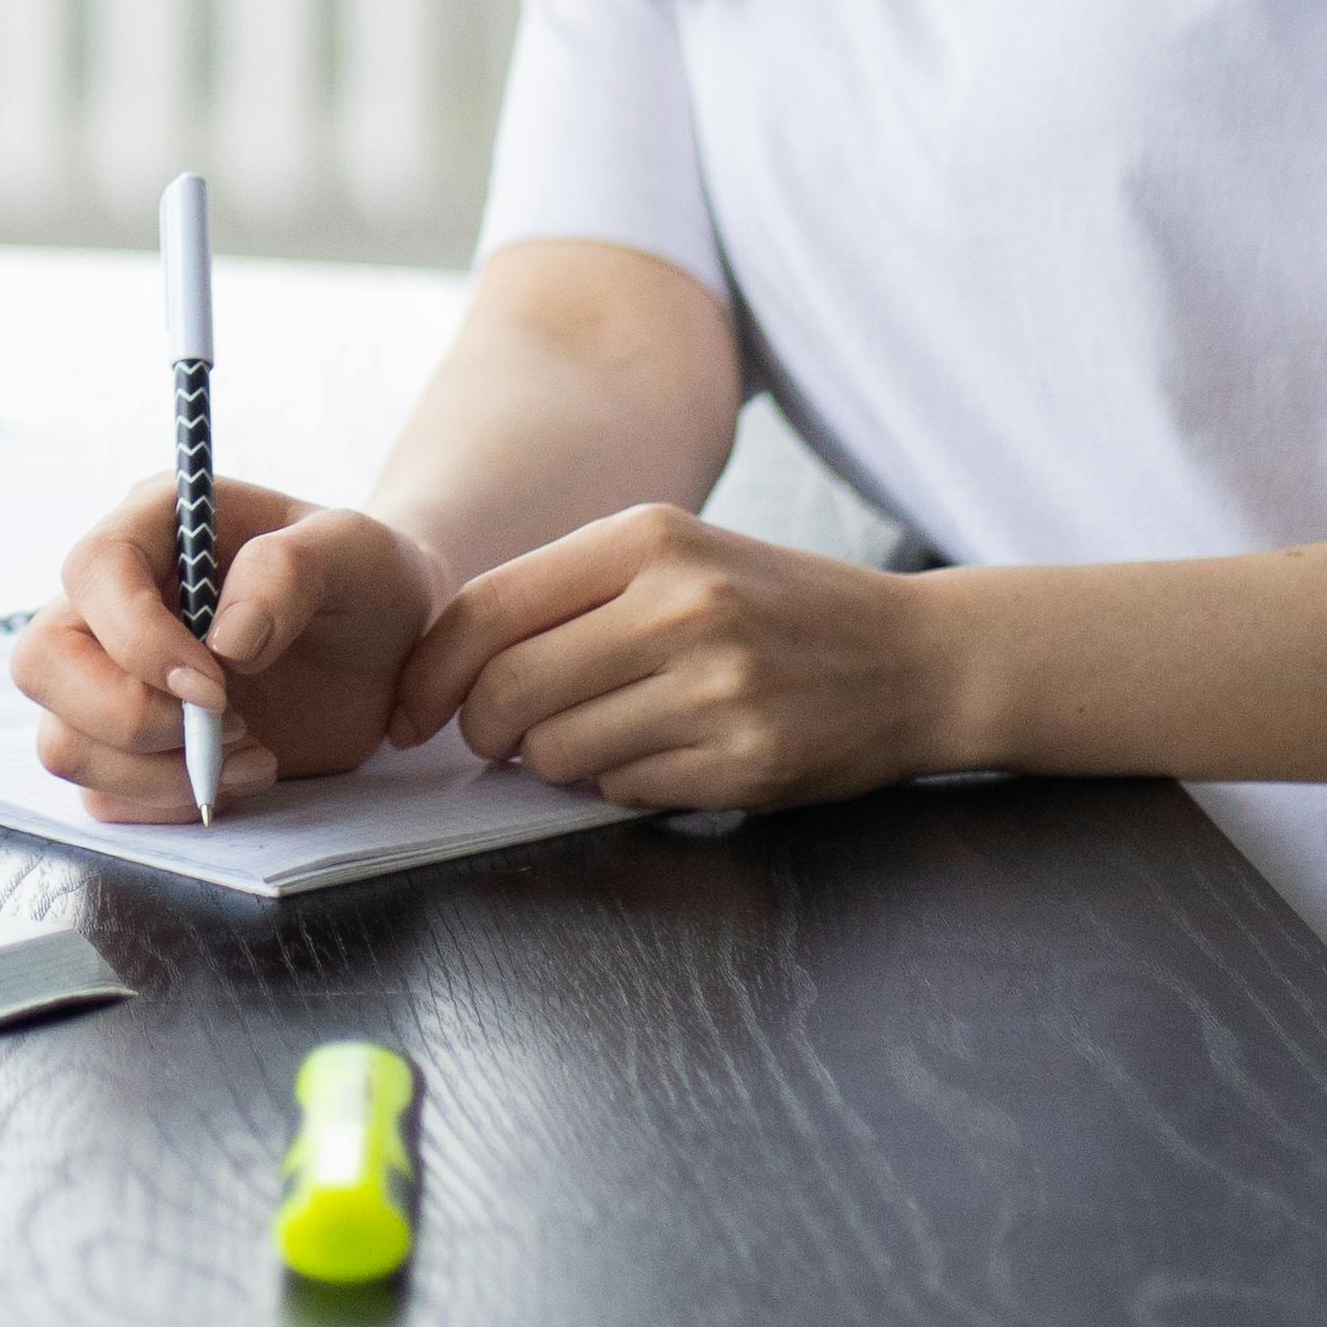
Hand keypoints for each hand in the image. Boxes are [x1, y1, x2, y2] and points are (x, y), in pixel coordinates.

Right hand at [13, 477, 449, 822]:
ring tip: (253, 753)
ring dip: (154, 771)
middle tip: (225, 726)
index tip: (216, 685)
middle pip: (44, 663)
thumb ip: (292, 571)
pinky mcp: (130, 746)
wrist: (386, 645)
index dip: (137, 637)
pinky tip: (245, 773)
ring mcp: (111, 677)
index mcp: (154, 527)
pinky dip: (169, 804)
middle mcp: (112, 601)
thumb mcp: (356, 552)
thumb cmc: (364, 580)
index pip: (94, 571)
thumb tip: (227, 639)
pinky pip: (102, 796)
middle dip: (127, 715)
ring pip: (63, 741)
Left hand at [387, 504, 961, 811]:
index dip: (428, 671)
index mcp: (647, 537)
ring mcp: (717, 687)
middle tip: (492, 741)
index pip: (486, 609)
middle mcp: (680, 604)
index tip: (409, 708)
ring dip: (553, 761)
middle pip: (507, 689)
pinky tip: (663, 755)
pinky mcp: (746, 761)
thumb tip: (451, 666)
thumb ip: (570, 594)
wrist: (917, 657)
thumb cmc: (776, 604)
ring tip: (598, 736)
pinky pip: (625, 789)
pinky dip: (620, 783)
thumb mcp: (677, 556)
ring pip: (556, 750)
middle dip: (479, 730)